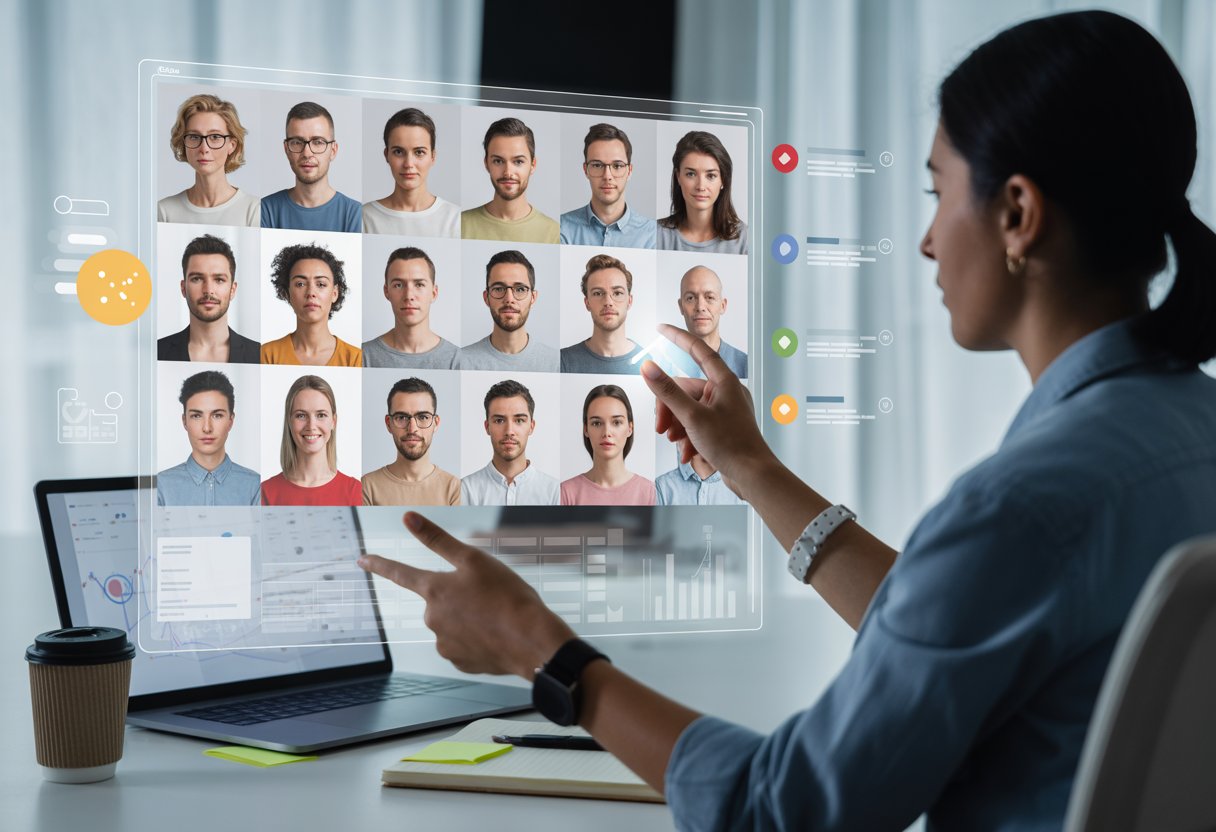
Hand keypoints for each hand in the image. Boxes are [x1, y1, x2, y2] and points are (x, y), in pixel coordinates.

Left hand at [358, 512, 575, 679]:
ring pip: (454, 623)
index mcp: (435, 590)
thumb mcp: (474, 560)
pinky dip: (478, 637)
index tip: (362, 560)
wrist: (531, 642)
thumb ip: (437, 539)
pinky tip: (497, 633)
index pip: (400, 573)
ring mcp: (445, 643)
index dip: (380, 564)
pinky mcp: (460, 662)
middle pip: (440, 600)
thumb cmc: (508, 597)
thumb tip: (408, 518)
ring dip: (471, 617)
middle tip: (491, 594)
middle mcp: (433, 619)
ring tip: (498, 615)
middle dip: (459, 596)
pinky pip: (465, 644)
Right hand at [641, 324, 774, 491]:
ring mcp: (724, 409)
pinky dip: (689, 436)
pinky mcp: (723, 426)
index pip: (697, 350)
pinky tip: (688, 453)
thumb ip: (667, 391)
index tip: (660, 328)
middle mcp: (725, 392)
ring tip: (677, 444)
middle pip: (685, 389)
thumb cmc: (731, 444)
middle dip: (670, 410)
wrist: (753, 475)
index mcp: (723, 381)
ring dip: (678, 426)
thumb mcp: (692, 417)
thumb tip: (648, 367)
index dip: (677, 337)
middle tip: (661, 429)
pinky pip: (697, 423)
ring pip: (689, 409)